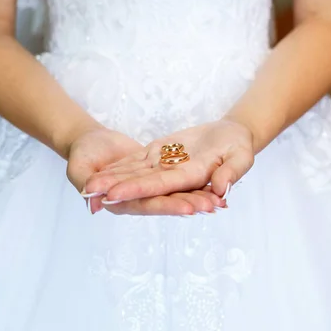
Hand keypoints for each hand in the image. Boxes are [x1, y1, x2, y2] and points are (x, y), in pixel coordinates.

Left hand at [83, 119, 253, 210]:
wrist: (233, 135)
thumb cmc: (239, 146)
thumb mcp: (241, 156)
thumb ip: (232, 172)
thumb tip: (221, 190)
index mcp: (192, 179)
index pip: (160, 187)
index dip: (135, 191)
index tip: (112, 196)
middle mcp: (173, 176)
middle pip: (140, 183)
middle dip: (114, 187)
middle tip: (88, 191)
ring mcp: (165, 165)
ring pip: (134, 172)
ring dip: (112, 178)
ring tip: (88, 183)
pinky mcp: (161, 153)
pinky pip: (138, 161)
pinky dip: (120, 165)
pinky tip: (103, 169)